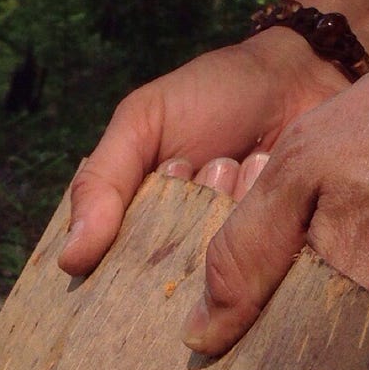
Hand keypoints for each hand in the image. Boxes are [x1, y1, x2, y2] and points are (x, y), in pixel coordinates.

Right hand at [58, 27, 349, 275]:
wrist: (301, 77)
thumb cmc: (212, 97)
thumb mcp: (141, 124)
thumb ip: (101, 183)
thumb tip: (67, 260)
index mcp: (137, 238)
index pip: (110, 287)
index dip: (118, 265)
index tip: (143, 213)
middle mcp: (181, 265)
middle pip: (162, 292)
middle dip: (179, 226)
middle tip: (193, 169)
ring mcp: (231, 270)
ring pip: (214, 277)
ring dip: (222, 208)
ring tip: (230, 163)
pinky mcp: (276, 268)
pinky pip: (262, 271)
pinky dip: (262, 218)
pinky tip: (261, 174)